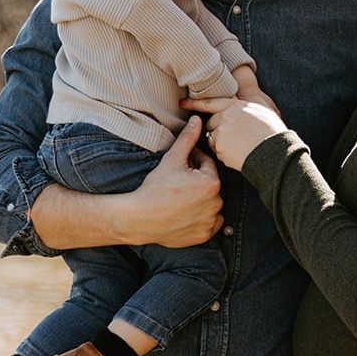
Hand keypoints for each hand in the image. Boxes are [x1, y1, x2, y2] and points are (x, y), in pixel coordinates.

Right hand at [125, 116, 224, 246]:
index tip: (180, 165)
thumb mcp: (172, 159)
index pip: (207, 165)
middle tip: (178, 181)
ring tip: (180, 197)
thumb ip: (188, 138)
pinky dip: (201, 218)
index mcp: (212, 183)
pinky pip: (208, 223)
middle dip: (197, 180)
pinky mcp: (204, 236)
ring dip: (201, 199)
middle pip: (210, 185)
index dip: (193, 161)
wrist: (140, 218)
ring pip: (210, 204)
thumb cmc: (155, 188)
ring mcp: (210, 221)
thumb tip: (196, 120)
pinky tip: (184, 213)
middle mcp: (216, 203)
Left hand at [181, 96, 287, 169]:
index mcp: (234, 105)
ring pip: (213, 138)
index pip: (209, 102)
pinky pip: (217, 151)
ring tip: (240, 145)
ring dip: (221, 142)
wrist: (275, 152)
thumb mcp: (263, 109)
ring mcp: (221, 133)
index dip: (194, 103)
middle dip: (218, 129)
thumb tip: (240, 101)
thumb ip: (248, 104)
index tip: (182, 103)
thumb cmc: (273, 131)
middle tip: (236, 136)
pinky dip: (225, 153)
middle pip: (211, 123)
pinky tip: (239, 153)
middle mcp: (225, 117)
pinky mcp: (221, 149)